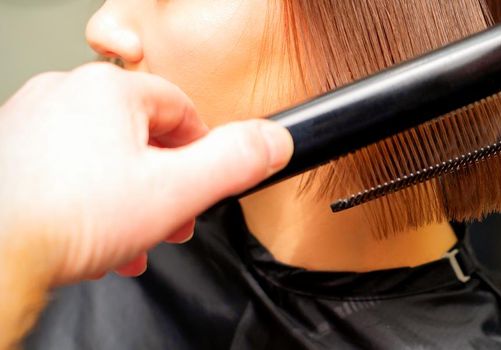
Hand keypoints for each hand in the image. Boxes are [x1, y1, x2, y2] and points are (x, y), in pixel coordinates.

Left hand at [0, 63, 292, 284]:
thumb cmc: (67, 220)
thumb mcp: (178, 191)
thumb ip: (235, 162)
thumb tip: (275, 140)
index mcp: (108, 89)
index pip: (182, 109)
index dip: (203, 153)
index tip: (203, 185)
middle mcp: (63, 93)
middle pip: (140, 136)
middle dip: (163, 187)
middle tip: (170, 221)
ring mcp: (28, 122)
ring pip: (101, 158)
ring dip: (126, 201)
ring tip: (130, 239)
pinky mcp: (8, 154)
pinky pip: (64, 171)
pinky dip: (85, 203)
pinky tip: (92, 238)